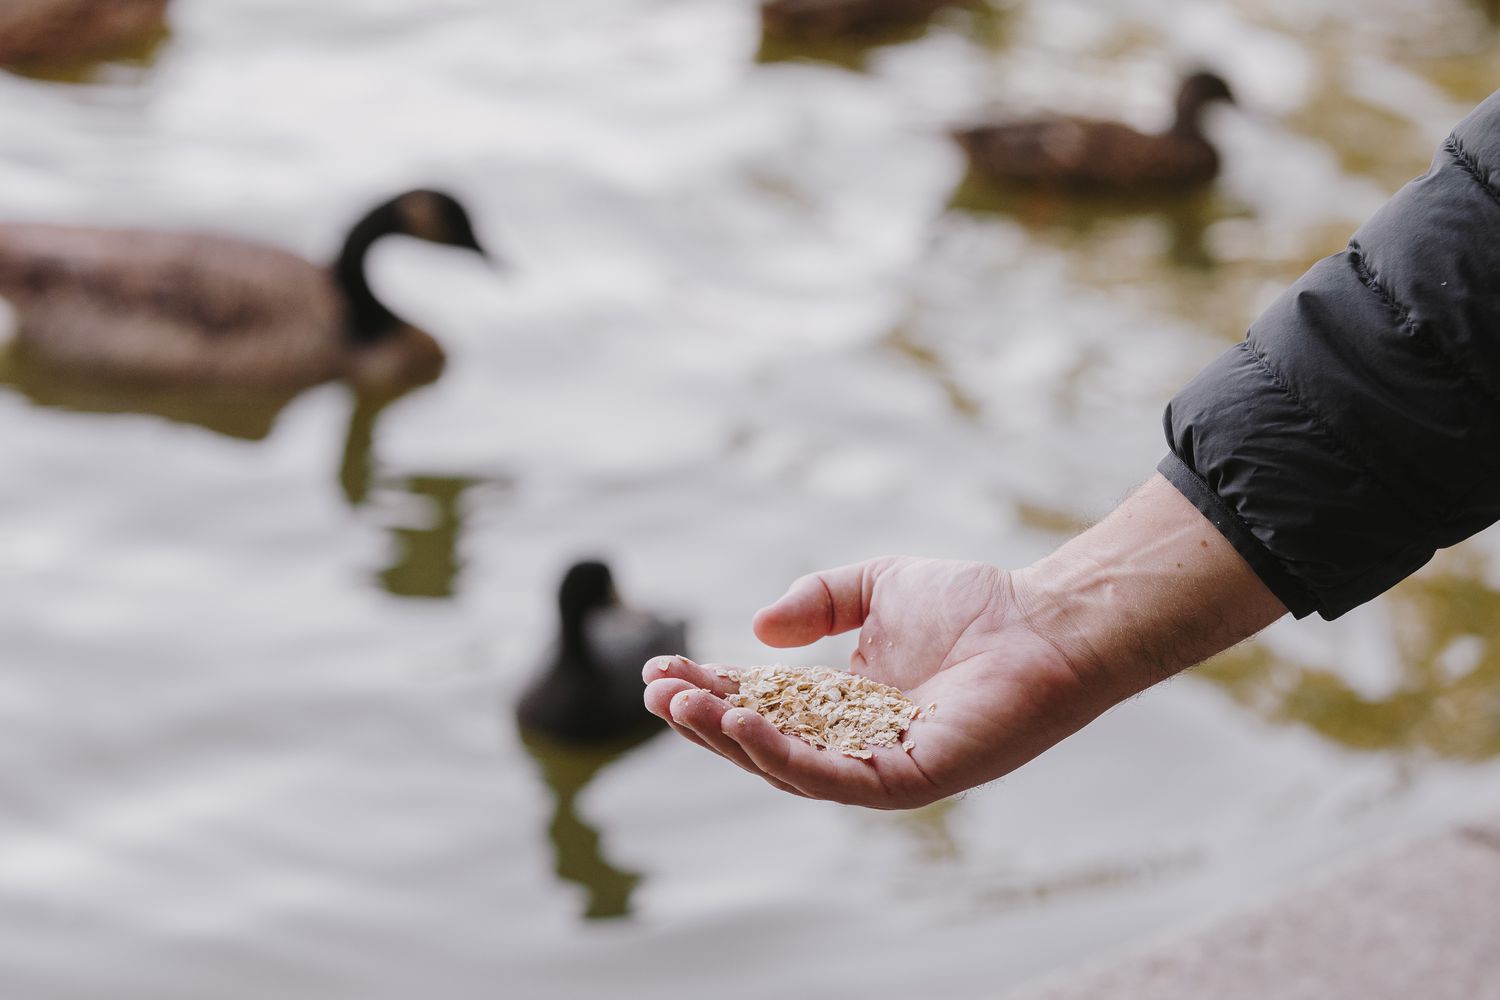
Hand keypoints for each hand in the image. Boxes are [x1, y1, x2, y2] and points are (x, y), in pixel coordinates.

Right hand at [642, 476, 1286, 808]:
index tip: (659, 669)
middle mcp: (854, 741)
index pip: (760, 703)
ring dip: (728, 740)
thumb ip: (818, 602)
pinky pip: (834, 780)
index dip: (708, 689)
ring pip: (786, 768)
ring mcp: (879, 766)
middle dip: (704, 719)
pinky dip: (783, 757)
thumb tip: (757, 631)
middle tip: (657, 691)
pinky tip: (744, 727)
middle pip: (761, 742)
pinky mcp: (909, 780)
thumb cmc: (972, 603)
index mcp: (842, 701)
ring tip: (684, 706)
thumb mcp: (876, 586)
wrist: (1044, 622)